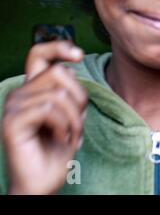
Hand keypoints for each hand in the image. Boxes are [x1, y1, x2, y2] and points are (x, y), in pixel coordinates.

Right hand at [2, 41, 87, 194]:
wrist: (43, 181)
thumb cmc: (58, 148)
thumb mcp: (71, 115)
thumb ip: (69, 92)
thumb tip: (71, 67)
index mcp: (33, 89)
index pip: (39, 54)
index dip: (59, 47)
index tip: (79, 54)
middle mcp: (21, 93)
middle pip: (60, 73)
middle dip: (80, 98)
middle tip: (77, 122)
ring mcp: (13, 106)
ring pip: (59, 94)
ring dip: (75, 119)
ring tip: (70, 135)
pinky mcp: (12, 121)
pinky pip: (50, 110)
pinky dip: (65, 127)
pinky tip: (61, 139)